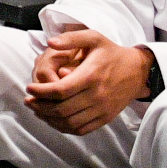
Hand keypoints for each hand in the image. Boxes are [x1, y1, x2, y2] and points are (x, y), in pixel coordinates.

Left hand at [25, 28, 154, 135]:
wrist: (138, 71)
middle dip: (40, 107)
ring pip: (69, 122)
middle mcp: (97, 96)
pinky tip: (53, 119)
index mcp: (91, 76)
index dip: (41, 92)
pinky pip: (81, 129)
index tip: (29, 88)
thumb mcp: (94, 38)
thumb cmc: (111, 53)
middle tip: (28, 101)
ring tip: (37, 110)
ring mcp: (102, 110)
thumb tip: (50, 42)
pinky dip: (64, 128)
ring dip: (49, 119)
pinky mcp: (105, 118)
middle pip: (62, 109)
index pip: (60, 90)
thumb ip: (71, 38)